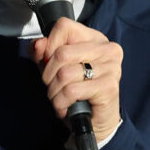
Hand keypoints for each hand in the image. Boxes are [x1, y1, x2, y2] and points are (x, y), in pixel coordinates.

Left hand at [30, 18, 122, 141]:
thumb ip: (42, 53)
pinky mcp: (109, 86)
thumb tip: (38, 45)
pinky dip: (61, 103)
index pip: (64, 26)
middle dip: (48, 75)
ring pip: (64, 74)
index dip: (49, 45)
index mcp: (95, 38)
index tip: (48, 63)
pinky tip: (66, 107)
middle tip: (53, 86)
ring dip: (54, 92)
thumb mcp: (53, 69)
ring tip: (59, 98)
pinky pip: (71, 91)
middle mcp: (108, 49)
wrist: (94, 123)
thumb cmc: (76, 93)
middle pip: (62, 52)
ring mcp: (111, 67)